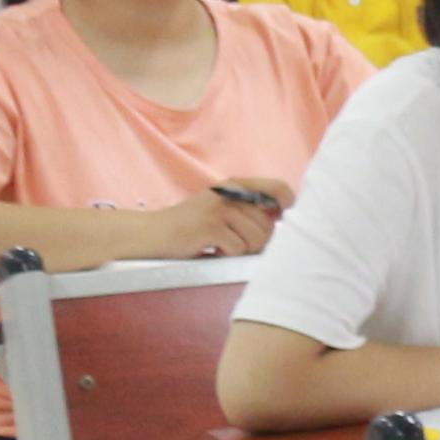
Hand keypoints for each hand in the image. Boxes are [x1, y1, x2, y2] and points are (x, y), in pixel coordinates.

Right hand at [154, 184, 285, 258]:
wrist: (151, 233)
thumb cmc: (190, 225)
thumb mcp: (220, 208)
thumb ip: (247, 209)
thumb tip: (279, 218)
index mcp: (234, 185)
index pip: (276, 187)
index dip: (287, 201)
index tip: (283, 214)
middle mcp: (229, 194)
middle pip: (268, 225)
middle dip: (256, 241)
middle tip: (232, 241)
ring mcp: (219, 210)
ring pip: (256, 239)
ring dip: (240, 249)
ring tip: (220, 244)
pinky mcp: (210, 227)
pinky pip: (237, 248)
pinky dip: (225, 254)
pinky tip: (210, 248)